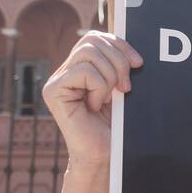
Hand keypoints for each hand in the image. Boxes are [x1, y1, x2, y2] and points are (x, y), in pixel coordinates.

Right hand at [42, 31, 142, 165]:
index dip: (120, 44)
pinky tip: (95, 106)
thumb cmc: (116, 126)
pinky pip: (83, 72)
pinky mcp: (53, 91)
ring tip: (110, 98)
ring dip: (109, 76)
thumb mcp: (121, 88)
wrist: (106, 155)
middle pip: (92, 40)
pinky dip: (99, 87)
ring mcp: (57, 80)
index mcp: (81, 67)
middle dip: (118, 61)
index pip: (96, 37)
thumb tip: (130, 48)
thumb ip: (119, 66)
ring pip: (88, 53)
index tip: (139, 63)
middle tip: (126, 87)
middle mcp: (65, 71)